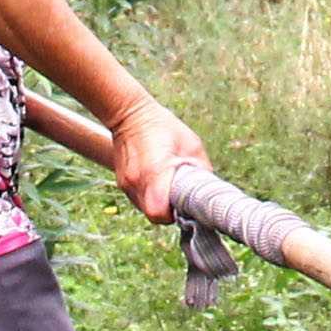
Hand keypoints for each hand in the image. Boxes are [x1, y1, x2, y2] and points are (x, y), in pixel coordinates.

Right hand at [106, 97, 200, 223]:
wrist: (129, 115)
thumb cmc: (163, 127)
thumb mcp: (191, 145)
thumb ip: (200, 171)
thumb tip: (208, 192)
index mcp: (155, 171)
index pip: (160, 213)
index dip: (175, 215)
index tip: (186, 207)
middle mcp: (137, 181)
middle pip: (155, 215)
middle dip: (170, 211)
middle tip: (181, 198)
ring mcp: (127, 184)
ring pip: (147, 209)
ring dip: (160, 205)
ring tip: (169, 187)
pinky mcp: (122, 184)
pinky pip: (140, 200)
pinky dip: (151, 197)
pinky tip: (158, 183)